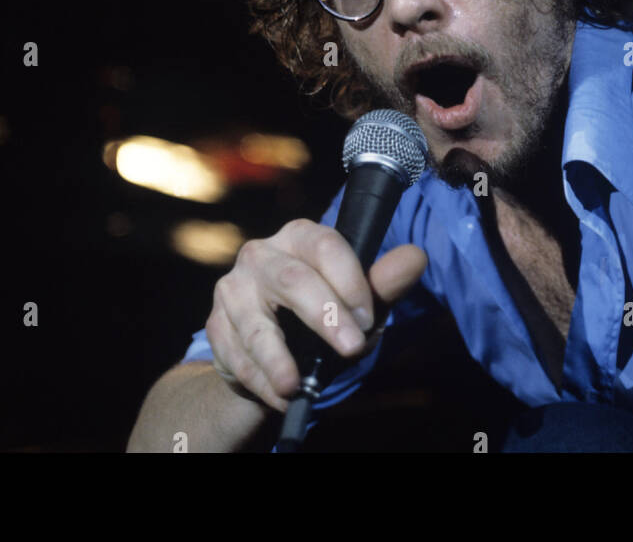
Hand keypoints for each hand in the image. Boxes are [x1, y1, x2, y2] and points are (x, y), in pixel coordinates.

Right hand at [204, 219, 426, 412]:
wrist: (270, 352)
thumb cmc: (321, 316)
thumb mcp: (356, 301)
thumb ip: (383, 282)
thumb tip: (416, 257)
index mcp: (300, 237)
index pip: (325, 245)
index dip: (350, 280)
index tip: (369, 318)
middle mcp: (261, 254)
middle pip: (291, 279)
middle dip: (324, 316)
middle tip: (351, 349)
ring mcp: (233, 289)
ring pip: (256, 323)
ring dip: (279, 359)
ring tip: (298, 386)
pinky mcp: (215, 326)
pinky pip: (237, 357)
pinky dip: (261, 381)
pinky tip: (281, 395)